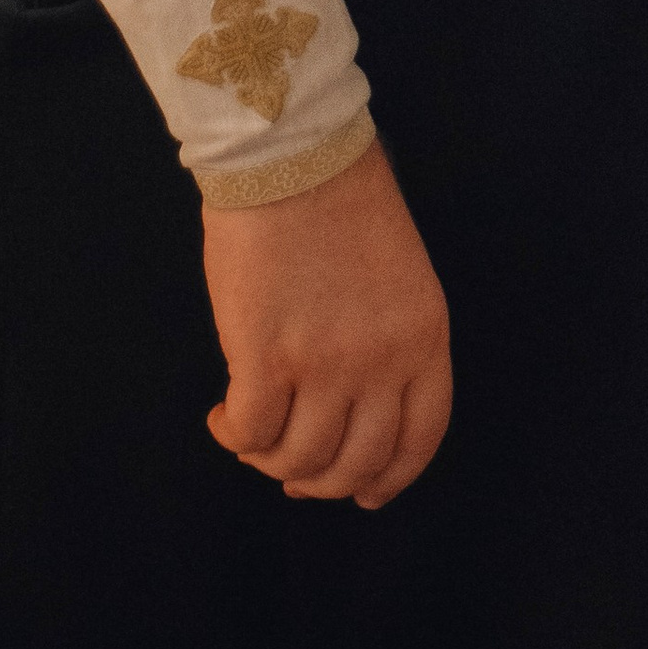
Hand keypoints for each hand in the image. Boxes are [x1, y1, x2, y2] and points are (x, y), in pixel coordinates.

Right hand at [201, 138, 451, 509]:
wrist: (292, 155)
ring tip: (249, 434)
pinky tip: (224, 416)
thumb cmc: (341, 200)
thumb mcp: (397, 277)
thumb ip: (385, 344)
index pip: (420, 439)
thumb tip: (343, 416)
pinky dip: (234, 437)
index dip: (388, 478)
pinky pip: (251, 434)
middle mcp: (382, 362)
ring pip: (299, 460)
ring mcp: (325, 365)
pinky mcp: (266, 360)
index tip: (363, 493)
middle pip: (355, 462)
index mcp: (424, 337)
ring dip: (269, 460)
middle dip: (320, 480)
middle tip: (290, 469)